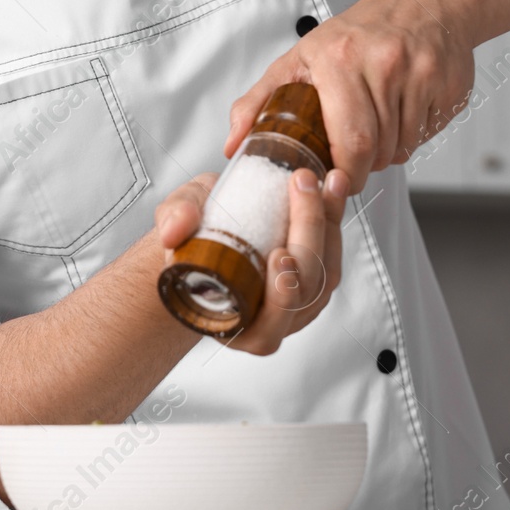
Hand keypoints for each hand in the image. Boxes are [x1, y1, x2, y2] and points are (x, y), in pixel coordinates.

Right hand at [153, 166, 349, 354]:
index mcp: (232, 325)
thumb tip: (175, 229)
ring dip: (329, 225)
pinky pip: (333, 257)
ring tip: (326, 183)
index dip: (279, 297)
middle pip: (303, 291)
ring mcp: (297, 305)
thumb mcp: (173, 222)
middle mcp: (268, 322)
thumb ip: (173, 221)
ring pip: (326, 276)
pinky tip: (333, 190)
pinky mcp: (314, 280)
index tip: (279, 255)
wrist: (199, 234)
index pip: (267, 327)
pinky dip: (335, 222)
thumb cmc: (188, 240)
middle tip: (302, 188)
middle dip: (308, 235)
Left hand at [223, 0, 474, 194]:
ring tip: (376, 125)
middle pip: (378, 149)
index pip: (349, 140)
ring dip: (388, 152)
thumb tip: (233, 143)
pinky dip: (413, 135)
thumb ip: (260, 102)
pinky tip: (402, 112)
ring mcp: (422, 74)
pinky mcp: (450, 86)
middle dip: (364, 167)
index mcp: (340, 59)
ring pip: (404, 146)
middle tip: (354, 160)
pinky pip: (428, 134)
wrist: (420, 2)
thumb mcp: (299, 60)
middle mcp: (385, 63)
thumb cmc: (355, 36)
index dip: (344, 172)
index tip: (335, 179)